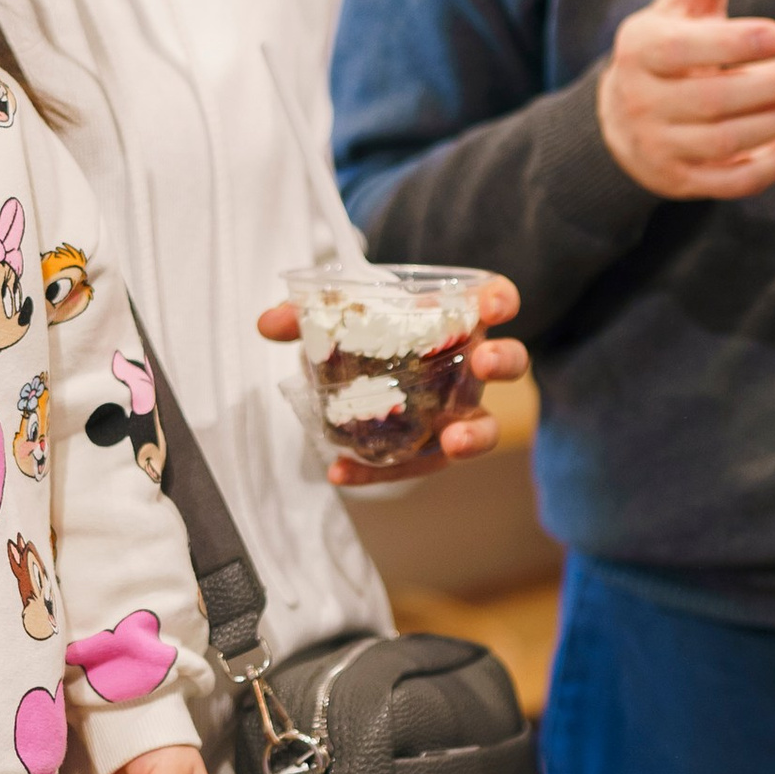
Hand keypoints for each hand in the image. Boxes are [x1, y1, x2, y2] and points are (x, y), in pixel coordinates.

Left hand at [254, 275, 531, 485]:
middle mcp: (472, 365)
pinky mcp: (432, 450)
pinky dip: (379, 473)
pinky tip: (341, 474)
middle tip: (483, 361)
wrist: (371, 370)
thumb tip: (267, 323)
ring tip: (453, 440)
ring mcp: (459, 412)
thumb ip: (308, 317)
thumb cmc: (374, 333)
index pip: (495, 301)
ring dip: (475, 434)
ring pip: (486, 425)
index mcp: (460, 318)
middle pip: (507, 362)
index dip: (499, 300)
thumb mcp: (342, 318)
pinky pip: (416, 464)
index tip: (492, 305)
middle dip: (502, 359)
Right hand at [594, 0, 774, 203]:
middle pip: (714, 100)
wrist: (625, 116)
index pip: (682, 49)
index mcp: (641, 48)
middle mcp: (643, 100)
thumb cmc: (670, 44)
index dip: (732, 43)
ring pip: (727, 142)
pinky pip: (733, 181)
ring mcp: (661, 145)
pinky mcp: (682, 181)